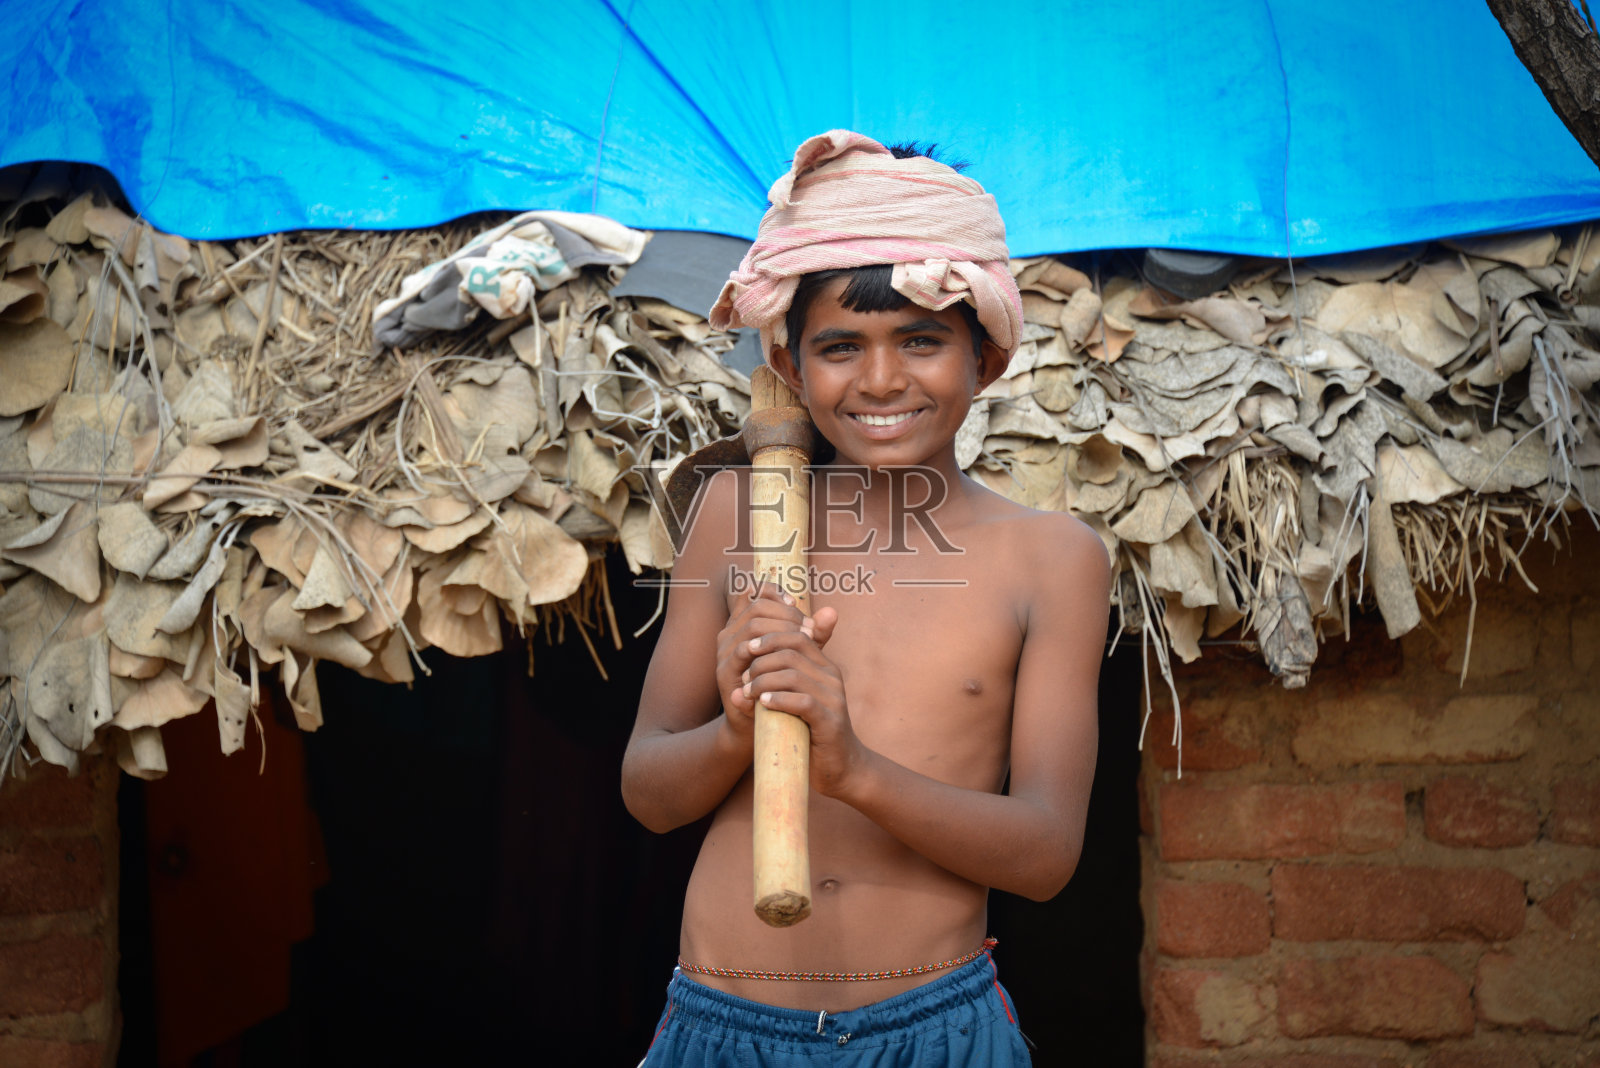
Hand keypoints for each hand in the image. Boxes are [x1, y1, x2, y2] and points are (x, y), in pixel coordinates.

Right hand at [715, 580, 815, 746]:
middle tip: (809, 628)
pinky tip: (788, 656)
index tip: (797, 605)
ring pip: (753, 626)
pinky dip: (768, 650)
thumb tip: (832, 611)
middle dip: (787, 614)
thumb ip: (813, 633)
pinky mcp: (725, 672)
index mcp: (744, 624)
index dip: (775, 592)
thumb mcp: (800, 654)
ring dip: (781, 630)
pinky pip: (744, 652)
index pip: (754, 592)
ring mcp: (725, 651)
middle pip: (757, 606)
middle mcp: (730, 633)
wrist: (766, 724)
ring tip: (804, 640)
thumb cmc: (784, 684)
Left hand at [740, 605, 859, 797]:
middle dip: (761, 660)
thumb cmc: (811, 730)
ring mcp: (834, 699)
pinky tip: (763, 703)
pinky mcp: (831, 722)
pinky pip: (803, 702)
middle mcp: (832, 678)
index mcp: (825, 667)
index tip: (746, 650)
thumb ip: (777, 676)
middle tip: (744, 677)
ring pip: (794, 675)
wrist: (840, 767)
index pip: (797, 636)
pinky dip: (779, 700)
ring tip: (749, 692)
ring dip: (764, 681)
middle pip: (792, 652)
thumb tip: (746, 650)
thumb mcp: (794, 697)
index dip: (769, 638)